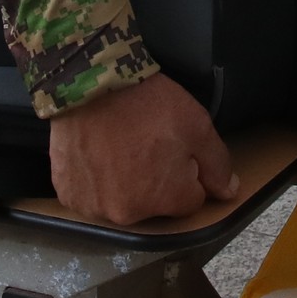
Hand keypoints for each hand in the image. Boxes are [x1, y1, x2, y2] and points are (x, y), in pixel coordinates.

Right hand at [48, 73, 238, 225]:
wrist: (90, 83)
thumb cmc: (147, 103)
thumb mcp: (196, 125)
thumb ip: (217, 164)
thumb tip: (228, 192)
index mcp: (165, 199)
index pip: (190, 200)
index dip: (187, 171)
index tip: (174, 147)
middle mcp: (128, 214)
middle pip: (154, 204)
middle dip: (156, 180)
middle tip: (146, 144)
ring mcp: (94, 207)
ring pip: (121, 201)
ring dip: (123, 182)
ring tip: (119, 147)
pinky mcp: (68, 195)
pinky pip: (90, 195)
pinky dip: (95, 180)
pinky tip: (97, 154)